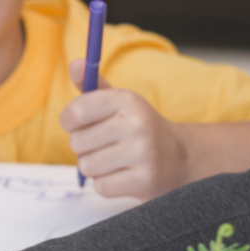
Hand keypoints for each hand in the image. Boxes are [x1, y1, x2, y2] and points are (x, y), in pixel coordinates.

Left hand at [61, 58, 189, 198]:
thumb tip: (74, 63)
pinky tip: (124, 174)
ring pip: (87, 166)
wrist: (179, 158)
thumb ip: (92, 86)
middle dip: (85, 147)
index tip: (79, 124)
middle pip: (77, 142)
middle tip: (107, 145)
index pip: (76, 112)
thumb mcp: (119, 103)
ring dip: (95, 167)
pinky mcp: (144, 180)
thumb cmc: (138, 128)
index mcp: (127, 100)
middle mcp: (136, 123)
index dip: (70, 122)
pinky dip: (107, 184)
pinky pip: (101, 186)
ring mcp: (142, 152)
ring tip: (116, 160)